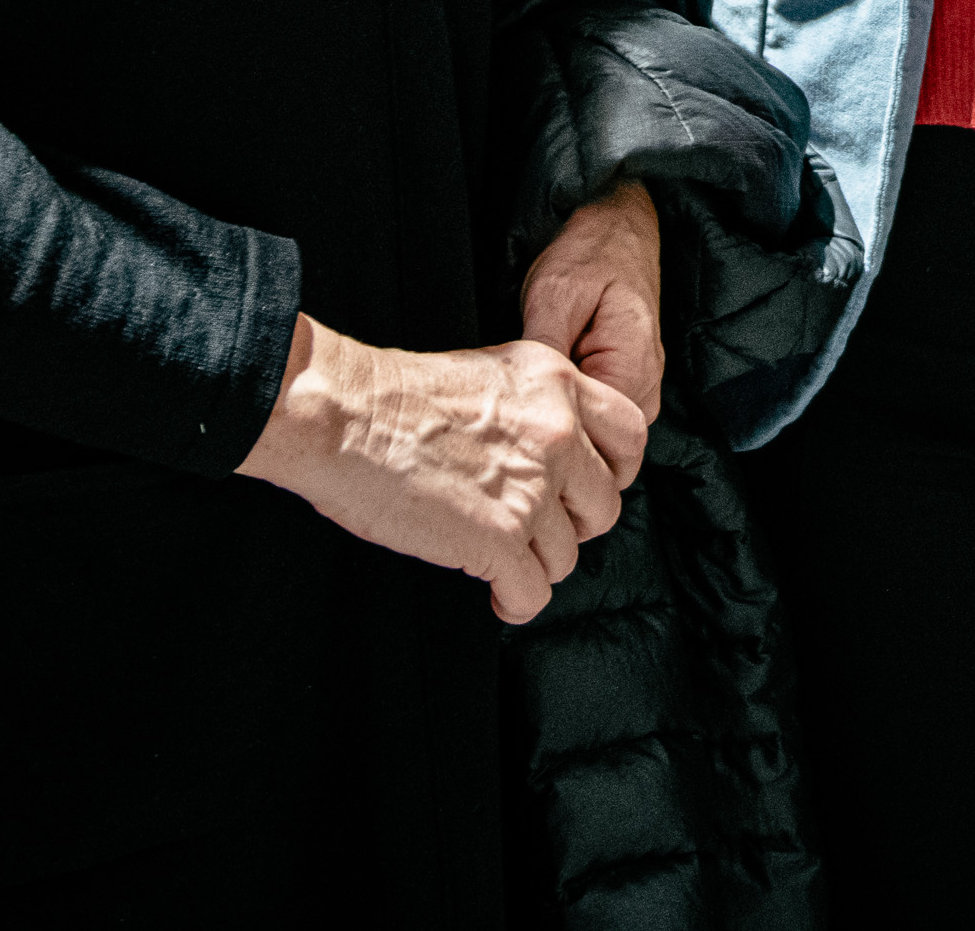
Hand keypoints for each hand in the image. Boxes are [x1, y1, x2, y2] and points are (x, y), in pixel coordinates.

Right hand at [235, 315, 643, 622]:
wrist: (343, 414)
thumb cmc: (395, 396)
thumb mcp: (490, 373)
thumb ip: (535, 407)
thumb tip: (555, 450)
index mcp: (557, 383)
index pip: (631, 435)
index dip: (611, 473)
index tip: (585, 491)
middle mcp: (557, 433)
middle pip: (604, 506)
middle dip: (570, 526)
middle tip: (534, 529)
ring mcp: (532, 488)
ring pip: (567, 555)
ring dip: (535, 564)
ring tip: (500, 556)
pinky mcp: (500, 538)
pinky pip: (533, 592)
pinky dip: (516, 600)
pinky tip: (496, 590)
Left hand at [521, 182, 667, 432]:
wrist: (619, 226)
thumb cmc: (590, 252)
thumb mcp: (555, 294)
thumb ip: (547, 352)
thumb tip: (529, 403)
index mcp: (635, 370)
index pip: (598, 438)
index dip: (555, 431)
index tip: (521, 410)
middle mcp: (647, 389)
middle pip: (599, 440)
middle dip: (558, 425)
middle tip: (522, 393)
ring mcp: (640, 388)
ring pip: (597, 428)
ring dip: (565, 413)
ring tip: (536, 380)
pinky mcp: (627, 382)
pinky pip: (598, 410)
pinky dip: (573, 401)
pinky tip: (551, 378)